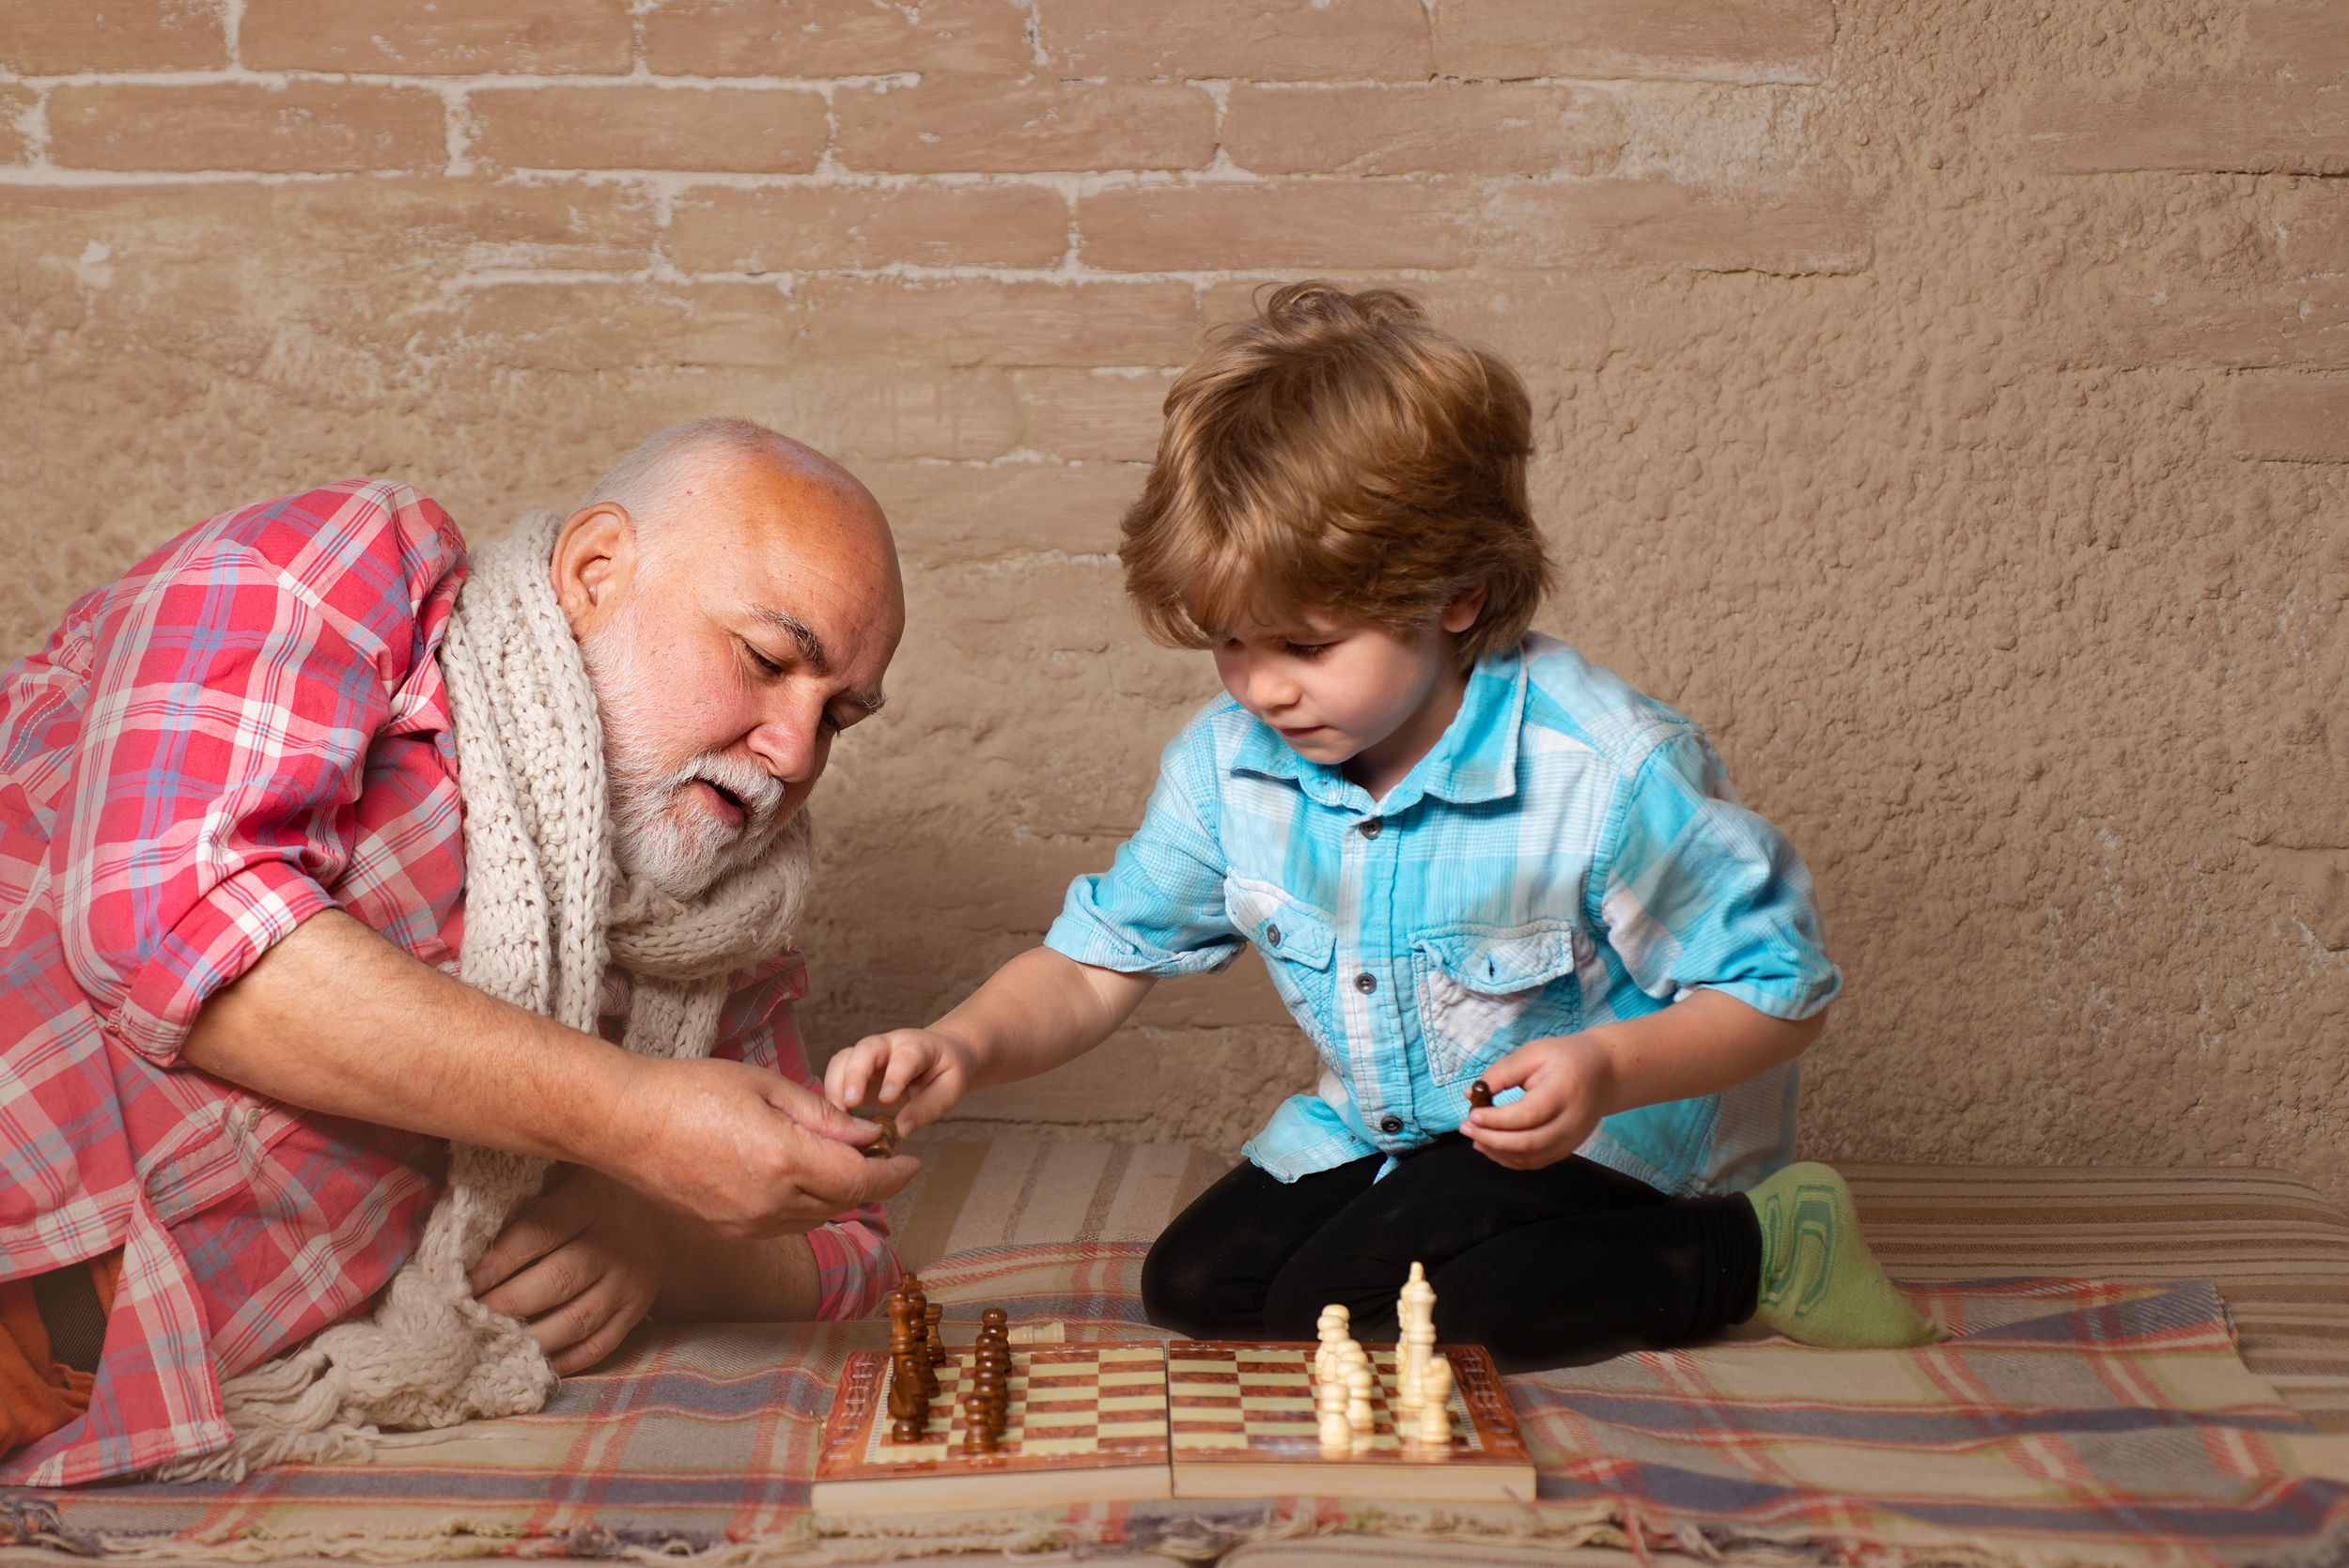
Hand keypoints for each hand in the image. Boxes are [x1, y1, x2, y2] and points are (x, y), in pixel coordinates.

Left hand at [469, 1167, 673, 1374]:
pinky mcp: (634, 1313)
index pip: (540, 1233)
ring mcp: (628, 1284)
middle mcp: (614, 1244)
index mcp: (590, 1201)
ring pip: (574, 1321)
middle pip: (555, 1281)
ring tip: (488, 1346)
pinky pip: (596, 1347)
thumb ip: (521, 1183)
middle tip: (465, 1318)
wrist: (662, 1215)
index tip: (464, 1278)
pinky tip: (525, 1360)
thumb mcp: (565, 1171)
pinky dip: (559, 1360)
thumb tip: (454, 1191)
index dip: (500, 1259)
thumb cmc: (592, 1190)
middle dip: (505, 1304)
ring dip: (528, 1339)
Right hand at [598, 1056, 920, 1238]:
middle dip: (870, 1181)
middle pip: (843, 1202)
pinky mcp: (724, 1232)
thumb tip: (865, 1134)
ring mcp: (744, 1224)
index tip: (910, 1160)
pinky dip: (803, 1206)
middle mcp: (768, 1203)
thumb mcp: (765, 1086)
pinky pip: (782, 1225)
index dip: (893, 1172)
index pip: (861, 1179)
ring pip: (813, 1218)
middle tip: (881, 1155)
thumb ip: (821, 1115)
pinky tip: (800, 1178)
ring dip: (837, 1195)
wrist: (620, 1122)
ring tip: (842, 1163)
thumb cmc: (688, 1091)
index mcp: (784, 1160)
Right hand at [822, 1027, 971, 1136]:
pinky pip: (836, 1074)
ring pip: (843, 1059)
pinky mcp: (854, 1070)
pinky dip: (830, 1093)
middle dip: (854, 1074)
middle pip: (865, 1049)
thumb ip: (927, 1108)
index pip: (905, 1056)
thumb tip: (901, 1130)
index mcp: (917, 1046)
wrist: (939, 1056)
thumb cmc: (945, 1072)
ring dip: (836, 1084)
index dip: (895, 1075)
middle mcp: (888, 1045)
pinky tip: (833, 1116)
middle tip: (850, 1102)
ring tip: (837, 1114)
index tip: (887, 1098)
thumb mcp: (949, 1090)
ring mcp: (867, 1055)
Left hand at [1461, 1033, 1618, 1169]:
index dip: (1496, 1119)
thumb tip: (1470, 1094)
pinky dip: (1509, 1159)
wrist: (1605, 1073)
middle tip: (1466, 1127)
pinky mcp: (1567, 1149)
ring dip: (1497, 1152)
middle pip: (1528, 1143)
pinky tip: (1491, 1146)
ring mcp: (1571, 1140)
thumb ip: (1501, 1073)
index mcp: (1564, 1091)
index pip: (1528, 1115)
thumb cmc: (1566, 1058)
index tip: (1472, 1113)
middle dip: (1491, 1139)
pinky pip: (1535, 1162)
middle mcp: (1572, 1121)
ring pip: (1530, 1158)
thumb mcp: (1533, 1053)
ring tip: (1475, 1136)